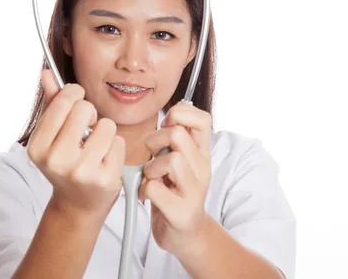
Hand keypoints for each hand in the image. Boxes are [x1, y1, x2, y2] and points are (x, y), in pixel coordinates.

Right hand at [27, 69, 125, 220]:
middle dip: (90, 115)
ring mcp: (81, 171)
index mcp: (38, 146)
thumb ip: (51, 103)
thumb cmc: (66, 164)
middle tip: (85, 132)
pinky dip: (115, 148)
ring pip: (106, 125)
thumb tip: (48, 73)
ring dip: (105, 133)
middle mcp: (56, 160)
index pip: (64, 101)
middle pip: (86, 109)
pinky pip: (119, 142)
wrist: (78, 205)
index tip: (76, 103)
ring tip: (96, 148)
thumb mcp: (53, 136)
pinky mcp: (105, 178)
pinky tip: (105, 161)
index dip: (75, 95)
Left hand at [138, 101, 211, 258]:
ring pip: (172, 161)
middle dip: (156, 139)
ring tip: (151, 178)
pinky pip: (155, 189)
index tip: (166, 126)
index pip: (202, 119)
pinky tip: (147, 195)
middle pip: (179, 135)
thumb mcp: (181, 162)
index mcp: (202, 153)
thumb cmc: (175, 193)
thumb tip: (167, 114)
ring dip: (152, 167)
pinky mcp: (181, 212)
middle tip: (152, 154)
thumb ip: (176, 141)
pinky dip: (145, 189)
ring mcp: (194, 191)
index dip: (179, 113)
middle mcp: (202, 169)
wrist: (185, 234)